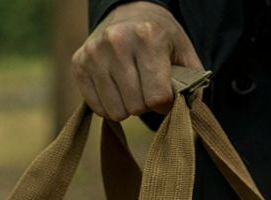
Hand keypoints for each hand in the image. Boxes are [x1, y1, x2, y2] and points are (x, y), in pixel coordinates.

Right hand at [71, 1, 203, 120]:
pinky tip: (115, 87)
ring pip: (116, 112)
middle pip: (136, 107)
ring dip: (127, 106)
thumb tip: (186, 115)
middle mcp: (117, 42)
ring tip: (131, 87)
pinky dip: (109, 105)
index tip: (166, 95)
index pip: (157, 97)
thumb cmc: (160, 38)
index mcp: (148, 37)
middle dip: (145, 104)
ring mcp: (94, 54)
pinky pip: (98, 109)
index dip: (165, 104)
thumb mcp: (183, 53)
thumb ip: (191, 85)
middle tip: (146, 88)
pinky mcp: (79, 64)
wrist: (128, 13)